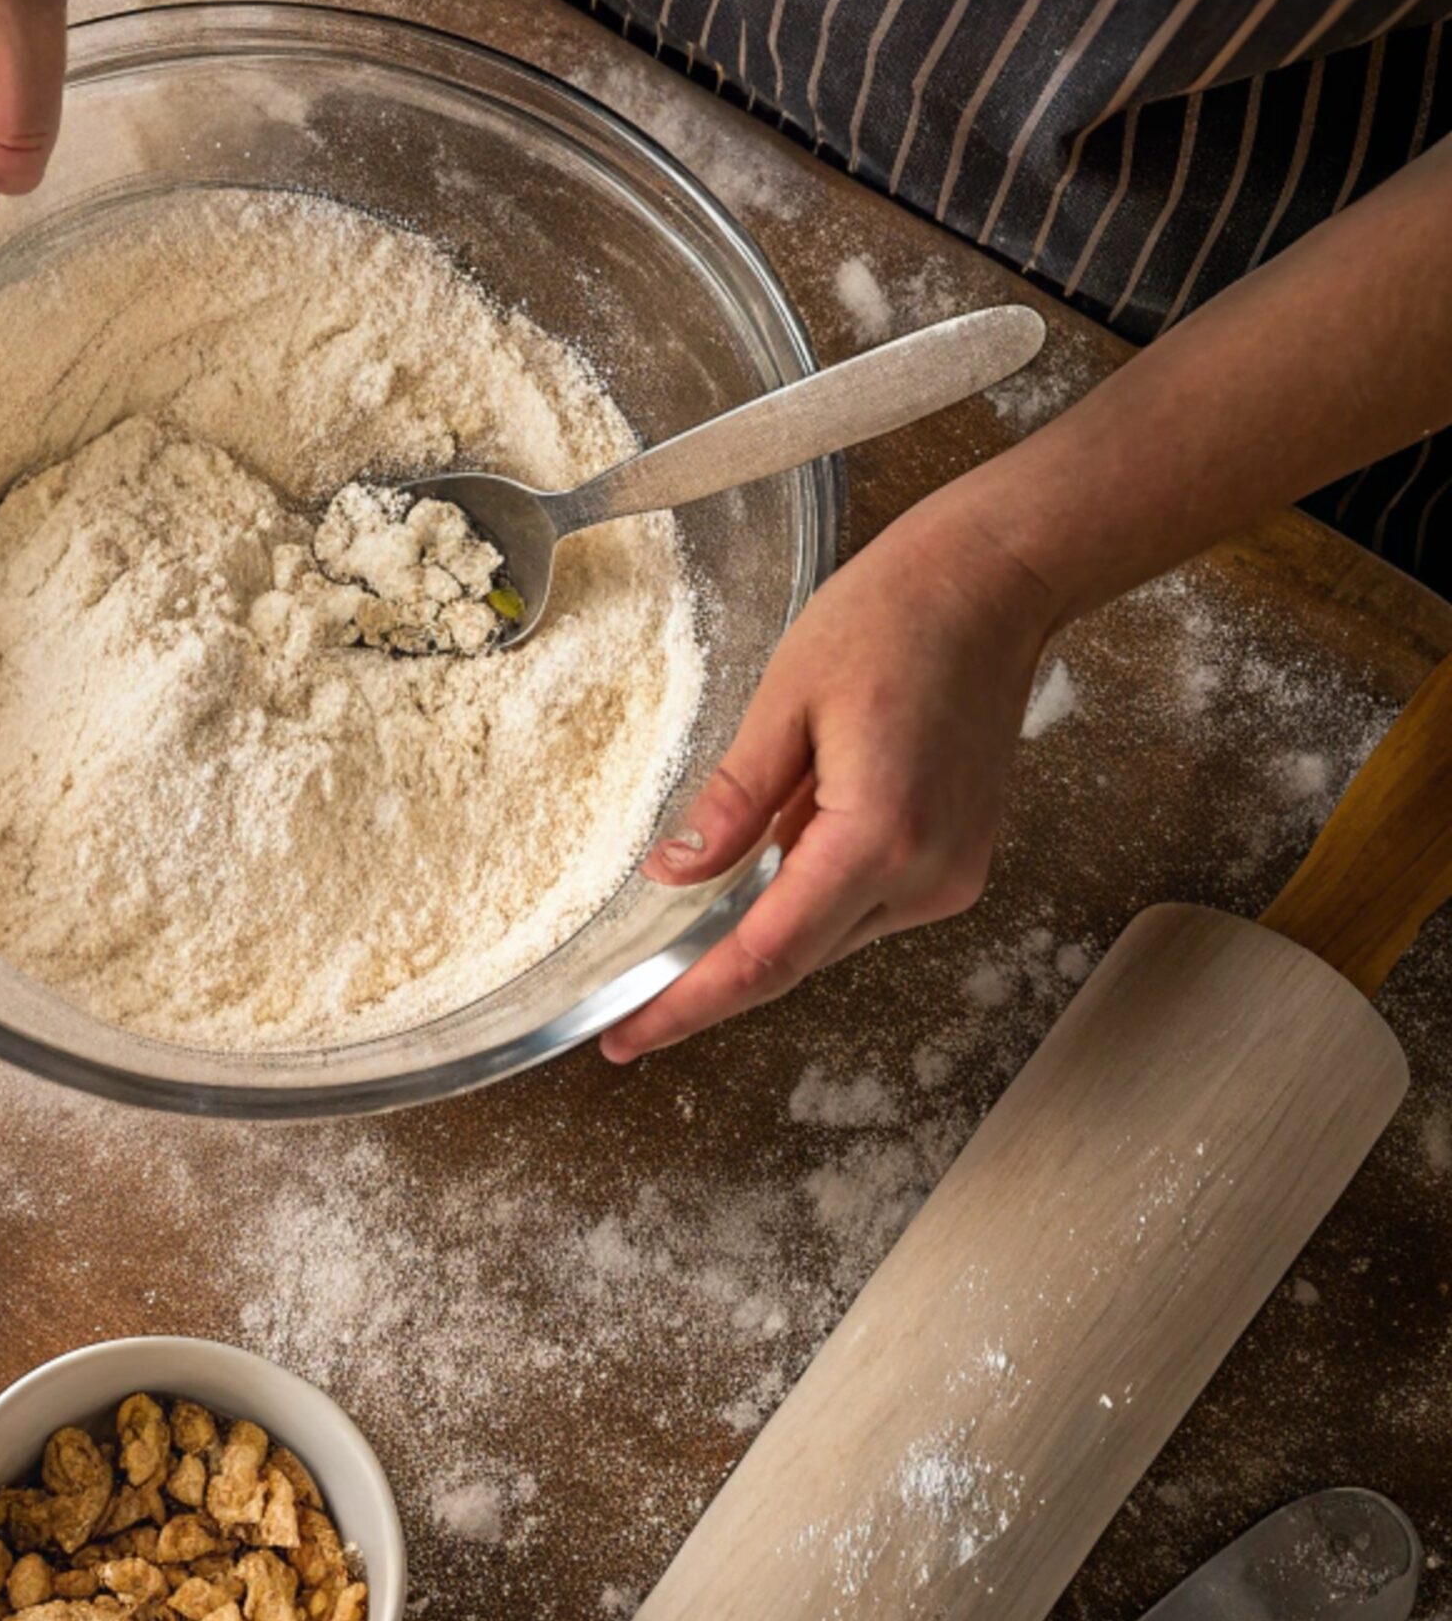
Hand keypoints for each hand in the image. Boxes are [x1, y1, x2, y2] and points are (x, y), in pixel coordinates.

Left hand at [599, 493, 1062, 1061]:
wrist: (993, 583)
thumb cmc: (891, 619)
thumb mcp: (782, 702)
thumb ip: (730, 802)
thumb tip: (670, 877)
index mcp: (878, 838)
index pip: (764, 954)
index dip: (689, 1004)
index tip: (627, 1037)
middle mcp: (927, 876)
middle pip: (795, 958)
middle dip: (710, 981)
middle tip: (630, 1001)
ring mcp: (951, 875)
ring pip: (827, 935)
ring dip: (760, 932)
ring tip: (687, 922)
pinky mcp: (957, 862)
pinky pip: (860, 904)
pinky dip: (804, 899)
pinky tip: (766, 864)